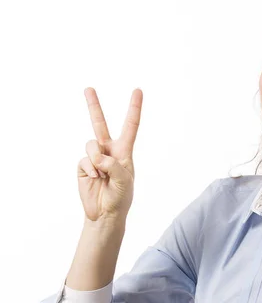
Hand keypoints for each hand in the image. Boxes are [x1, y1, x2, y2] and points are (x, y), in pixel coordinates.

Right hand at [77, 87, 141, 221]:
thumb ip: (113, 165)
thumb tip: (97, 156)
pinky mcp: (83, 166)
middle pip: (100, 124)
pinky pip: (84, 160)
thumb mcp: (124, 180)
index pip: (130, 126)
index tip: (138, 90)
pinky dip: (90, 170)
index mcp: (125, 151)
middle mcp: (108, 151)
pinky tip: (95, 179)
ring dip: (96, 159)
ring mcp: (94, 158)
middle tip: (88, 88)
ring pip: (91, 144)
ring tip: (101, 175)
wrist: (105, 213)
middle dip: (94, 106)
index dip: (134, 108)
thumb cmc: (120, 197)